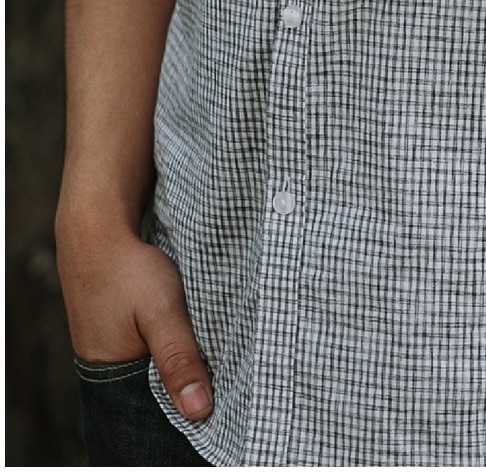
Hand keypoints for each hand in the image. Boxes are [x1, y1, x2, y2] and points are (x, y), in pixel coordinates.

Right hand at [57, 221, 212, 421]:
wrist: (98, 232)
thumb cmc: (128, 271)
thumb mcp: (161, 313)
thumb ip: (178, 358)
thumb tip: (200, 411)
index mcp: (113, 381)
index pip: (160, 412)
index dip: (190, 406)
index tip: (225, 395)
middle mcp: (110, 375)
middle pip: (160, 393)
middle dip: (190, 384)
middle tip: (226, 368)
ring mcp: (115, 353)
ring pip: (159, 370)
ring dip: (185, 362)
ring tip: (214, 349)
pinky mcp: (124, 334)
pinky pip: (155, 351)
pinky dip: (176, 344)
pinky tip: (195, 334)